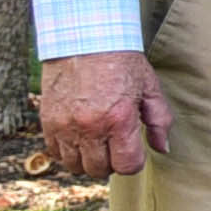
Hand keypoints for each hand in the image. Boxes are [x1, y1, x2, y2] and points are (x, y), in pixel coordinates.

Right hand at [37, 49, 171, 177]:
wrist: (85, 40)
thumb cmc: (122, 62)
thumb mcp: (150, 87)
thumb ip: (159, 121)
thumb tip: (163, 148)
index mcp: (119, 119)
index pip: (126, 165)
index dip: (134, 163)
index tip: (135, 153)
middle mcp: (90, 127)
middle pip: (99, 170)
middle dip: (112, 164)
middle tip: (117, 148)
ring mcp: (65, 126)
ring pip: (75, 166)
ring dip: (89, 160)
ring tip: (99, 144)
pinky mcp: (48, 122)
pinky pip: (55, 153)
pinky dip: (68, 152)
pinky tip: (80, 138)